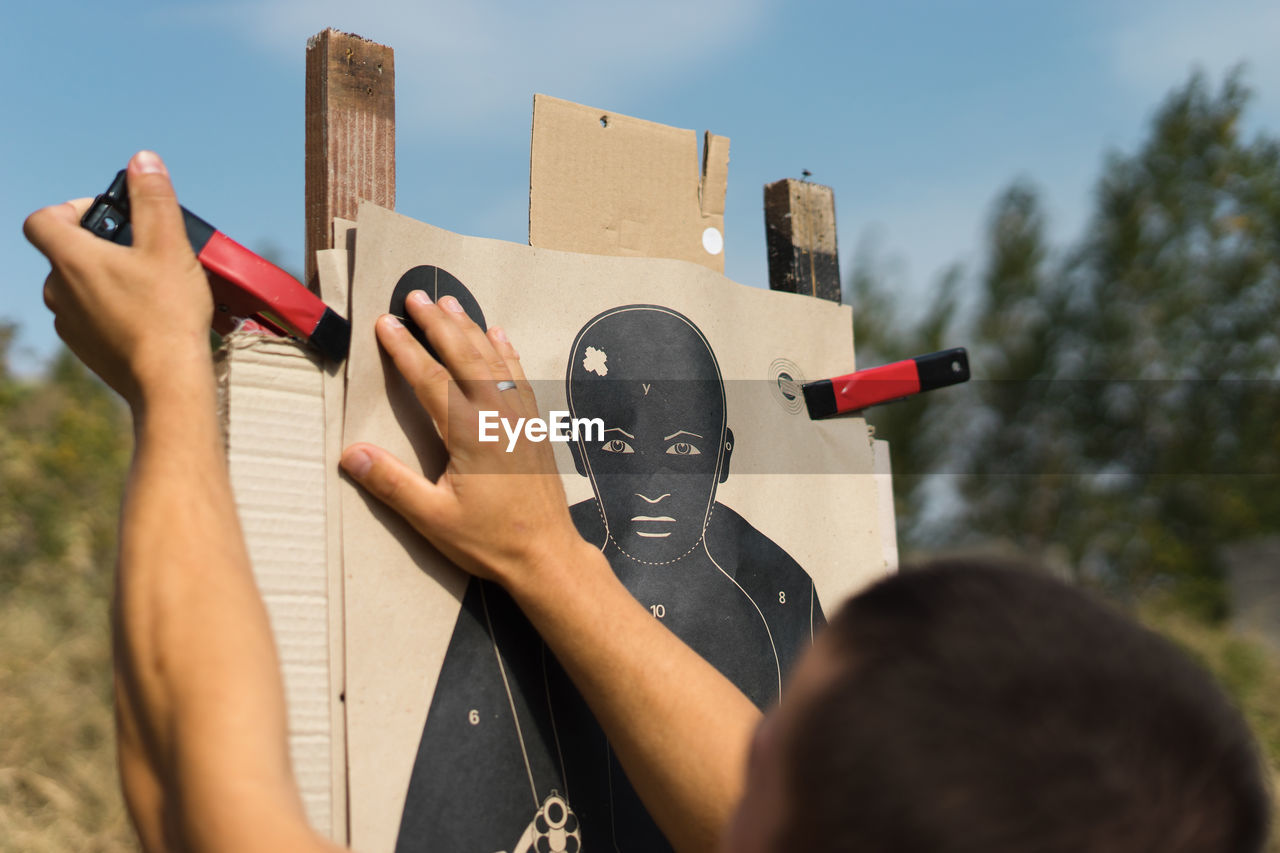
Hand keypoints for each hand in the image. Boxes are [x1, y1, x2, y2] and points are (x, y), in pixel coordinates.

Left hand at [23, 151, 212, 406]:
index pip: (43, 220)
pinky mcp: (86, 350)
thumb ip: (153, 199)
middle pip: (67, 254)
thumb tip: (141, 161)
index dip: (71, 209)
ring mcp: (69, 324)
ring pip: (80, 287)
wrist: (168, 381)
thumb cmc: (168, 313)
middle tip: (146, 253)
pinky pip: (92, 318)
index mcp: (70, 259)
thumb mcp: (169, 245)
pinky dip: (114, 312)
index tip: (108, 216)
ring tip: (153, 288)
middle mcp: (58, 290)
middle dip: (102, 247)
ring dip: (109, 280)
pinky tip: (150, 319)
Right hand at [341, 292, 587, 590]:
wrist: (547, 556)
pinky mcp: (535, 428)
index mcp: (470, 434)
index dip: (405, 350)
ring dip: (471, 330)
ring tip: (451, 305)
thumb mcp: (434, 519)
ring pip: (494, 361)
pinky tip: (499, 335)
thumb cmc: (491, 541)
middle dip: (438, 324)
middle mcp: (499, 416)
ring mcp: (521, 419)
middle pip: (464, 357)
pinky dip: (506, 352)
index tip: (385, 323)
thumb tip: (351, 454)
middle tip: (416, 296)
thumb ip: (392, 484)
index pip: (431, 379)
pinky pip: (520, 377)